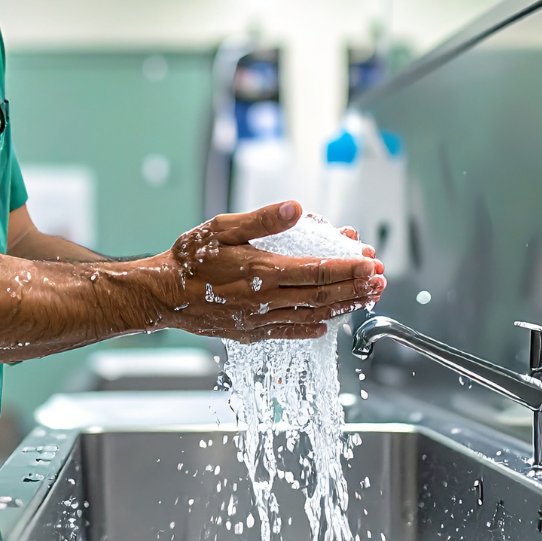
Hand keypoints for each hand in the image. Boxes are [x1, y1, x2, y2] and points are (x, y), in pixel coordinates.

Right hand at [155, 201, 384, 341]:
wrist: (160, 295)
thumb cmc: (188, 258)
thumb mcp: (222, 226)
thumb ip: (261, 218)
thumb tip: (295, 208)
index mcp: (262, 270)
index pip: (317, 271)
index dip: (348, 268)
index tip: (371, 263)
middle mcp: (265, 298)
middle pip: (322, 295)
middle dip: (355, 288)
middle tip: (380, 281)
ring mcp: (259, 319)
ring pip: (311, 314)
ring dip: (342, 307)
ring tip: (366, 298)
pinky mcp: (250, 332)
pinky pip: (288, 331)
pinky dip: (312, 328)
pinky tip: (325, 325)